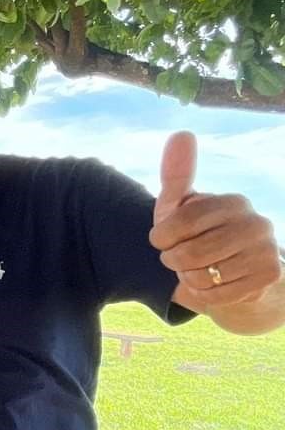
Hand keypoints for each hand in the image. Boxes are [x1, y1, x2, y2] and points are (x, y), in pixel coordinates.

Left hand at [148, 131, 280, 307]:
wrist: (235, 276)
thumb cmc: (198, 236)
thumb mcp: (179, 208)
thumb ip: (176, 175)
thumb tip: (181, 133)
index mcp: (232, 202)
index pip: (180, 221)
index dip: (161, 237)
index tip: (160, 240)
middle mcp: (256, 222)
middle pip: (189, 252)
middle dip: (174, 261)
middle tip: (180, 259)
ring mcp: (267, 250)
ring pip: (203, 276)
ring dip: (190, 279)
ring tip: (200, 270)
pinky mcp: (269, 276)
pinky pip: (217, 295)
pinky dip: (206, 295)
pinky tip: (215, 284)